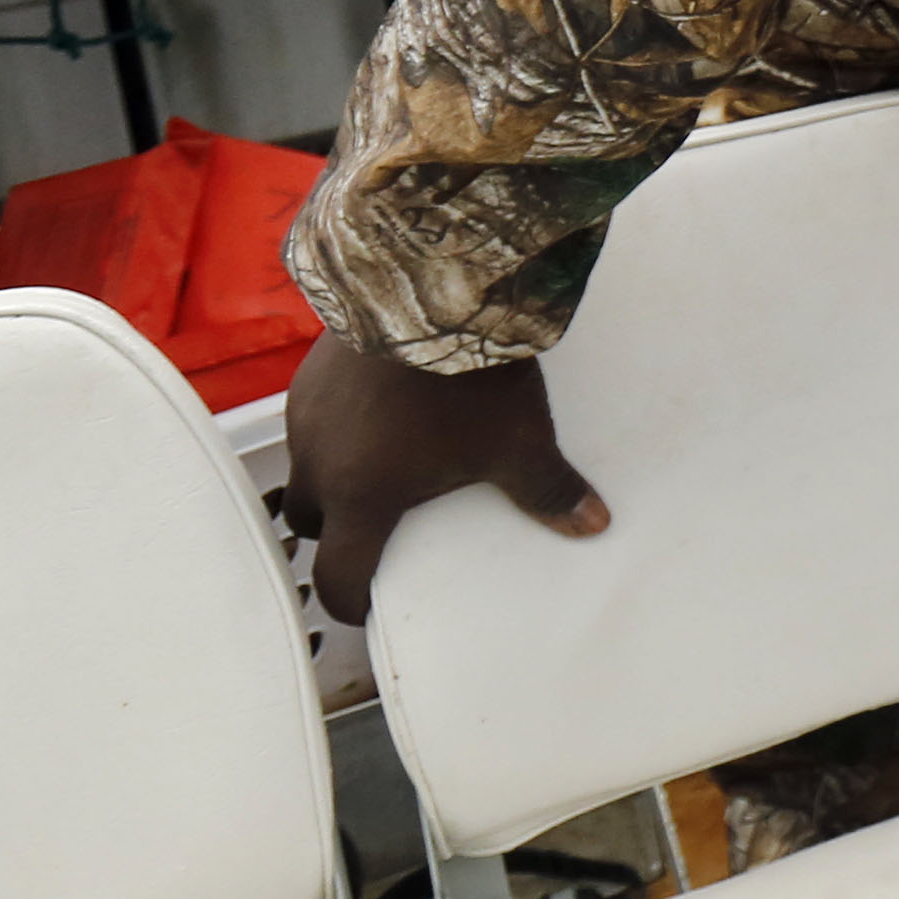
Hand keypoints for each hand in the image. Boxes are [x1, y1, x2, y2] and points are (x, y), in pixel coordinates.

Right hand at [276, 335, 607, 624]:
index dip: (351, 600)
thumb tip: (592, 523)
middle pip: (312, 522)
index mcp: (362, 498)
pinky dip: (335, 428)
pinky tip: (377, 411)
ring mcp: (306, 415)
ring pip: (306, 466)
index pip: (339, 576)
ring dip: (333, 476)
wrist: (428, 292)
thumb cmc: (465, 379)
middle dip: (340, 531)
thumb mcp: (517, 441)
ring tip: (380, 464)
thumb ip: (549, 490)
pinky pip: (311, 419)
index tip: (367, 606)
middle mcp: (319, 462)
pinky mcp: (309, 375)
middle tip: (380, 524)